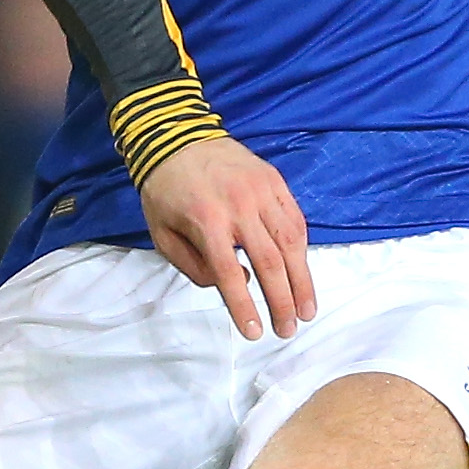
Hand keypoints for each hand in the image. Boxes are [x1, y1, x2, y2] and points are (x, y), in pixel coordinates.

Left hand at [137, 133, 314, 339]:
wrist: (176, 136)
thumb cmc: (166, 190)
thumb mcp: (162, 233)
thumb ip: (193, 265)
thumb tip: (236, 281)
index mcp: (206, 222)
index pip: (229, 274)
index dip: (244, 307)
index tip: (255, 333)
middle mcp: (239, 207)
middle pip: (269, 263)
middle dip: (282, 302)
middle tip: (287, 329)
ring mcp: (262, 192)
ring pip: (291, 243)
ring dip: (302, 281)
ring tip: (306, 310)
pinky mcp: (275, 181)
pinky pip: (295, 220)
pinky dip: (302, 249)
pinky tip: (304, 272)